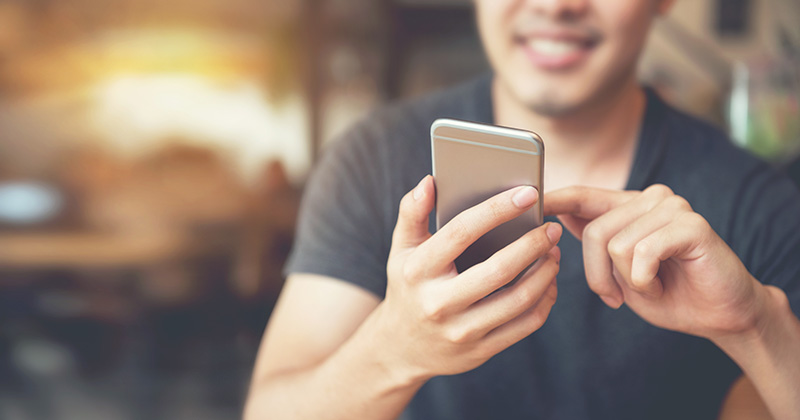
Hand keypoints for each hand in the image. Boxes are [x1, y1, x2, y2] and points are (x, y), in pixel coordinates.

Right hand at [374, 176, 561, 381]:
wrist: (401, 348)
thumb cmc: (409, 286)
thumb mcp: (402, 249)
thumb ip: (412, 212)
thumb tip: (430, 181)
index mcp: (418, 270)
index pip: (460, 233)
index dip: (496, 210)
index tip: (528, 193)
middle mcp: (438, 303)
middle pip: (498, 270)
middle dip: (532, 244)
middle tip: (551, 228)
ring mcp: (461, 330)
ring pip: (518, 300)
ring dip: (544, 273)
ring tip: (553, 252)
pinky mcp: (480, 350)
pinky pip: (525, 325)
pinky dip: (544, 300)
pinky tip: (548, 282)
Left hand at [545, 184, 770, 339]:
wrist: (720, 315)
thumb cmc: (667, 293)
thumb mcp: (617, 271)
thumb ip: (594, 242)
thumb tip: (557, 215)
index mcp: (628, 207)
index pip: (583, 195)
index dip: (555, 198)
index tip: (530, 199)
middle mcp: (649, 198)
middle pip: (594, 232)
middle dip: (599, 275)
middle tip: (619, 296)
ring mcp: (672, 207)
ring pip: (616, 245)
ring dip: (628, 281)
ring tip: (651, 286)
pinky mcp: (691, 224)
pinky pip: (643, 253)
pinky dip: (645, 282)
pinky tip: (662, 285)